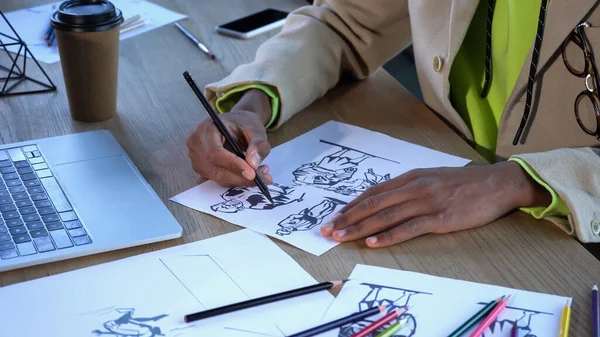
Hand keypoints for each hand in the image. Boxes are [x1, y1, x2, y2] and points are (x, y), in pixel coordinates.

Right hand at [187, 89, 272, 186]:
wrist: (238, 124)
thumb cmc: (245, 124)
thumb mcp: (256, 130)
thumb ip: (257, 145)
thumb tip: (253, 164)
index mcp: (207, 128)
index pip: (215, 152)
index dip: (232, 164)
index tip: (251, 173)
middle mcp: (197, 143)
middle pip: (215, 168)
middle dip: (240, 177)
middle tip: (264, 179)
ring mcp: (197, 157)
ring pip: (219, 177)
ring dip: (241, 180)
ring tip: (262, 173)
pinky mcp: (202, 168)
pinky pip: (219, 178)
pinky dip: (236, 179)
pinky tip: (250, 172)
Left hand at [320, 162, 550, 247]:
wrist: (497, 184)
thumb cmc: (464, 183)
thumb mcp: (432, 178)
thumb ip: (409, 187)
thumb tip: (386, 199)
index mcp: (411, 178)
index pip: (373, 192)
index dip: (351, 205)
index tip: (334, 216)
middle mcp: (414, 188)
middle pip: (374, 204)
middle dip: (347, 218)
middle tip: (328, 230)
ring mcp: (426, 203)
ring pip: (386, 216)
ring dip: (360, 228)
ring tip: (341, 237)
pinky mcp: (440, 219)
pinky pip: (409, 228)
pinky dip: (388, 236)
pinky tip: (373, 243)